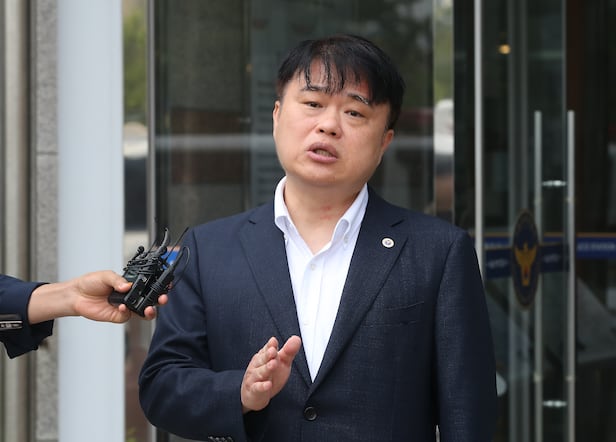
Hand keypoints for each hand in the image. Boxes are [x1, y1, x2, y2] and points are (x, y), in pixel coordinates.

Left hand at [28, 270, 168, 323]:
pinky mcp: (118, 316)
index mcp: (131, 284)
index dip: (159, 285)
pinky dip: (127, 311)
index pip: (148, 285)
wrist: (77, 295)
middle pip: (150, 299)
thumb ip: (118, 280)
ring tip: (149, 308)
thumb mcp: (106, 275)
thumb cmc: (91, 283)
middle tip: (162, 298)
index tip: (167, 285)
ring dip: (149, 310)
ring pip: (143, 311)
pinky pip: (128, 316)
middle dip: (159, 300)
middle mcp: (131, 296)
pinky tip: (122, 306)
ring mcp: (126, 307)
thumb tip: (128, 285)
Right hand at [241, 335, 301, 412]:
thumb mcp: (281, 364)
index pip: (267, 349)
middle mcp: (258, 366)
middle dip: (267, 355)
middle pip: (262, 359)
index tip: (274, 341)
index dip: (270, 346)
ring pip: (260, 372)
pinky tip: (268, 385)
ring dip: (266, 368)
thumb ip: (288, 352)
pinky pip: (257, 388)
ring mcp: (254, 378)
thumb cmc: (269, 376)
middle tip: (273, 351)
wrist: (254, 396)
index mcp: (264, 357)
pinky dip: (262, 386)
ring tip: (273, 364)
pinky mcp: (254, 390)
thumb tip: (296, 338)